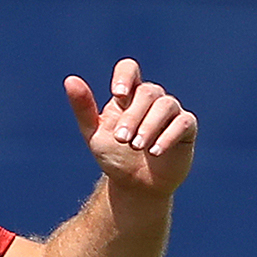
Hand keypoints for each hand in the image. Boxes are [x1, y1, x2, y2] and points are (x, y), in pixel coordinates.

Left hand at [64, 59, 196, 199]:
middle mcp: (152, 99)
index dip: (125, 77)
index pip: (129, 69)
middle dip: (133, 116)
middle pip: (147, 92)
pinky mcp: (186, 128)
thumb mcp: (94, 134)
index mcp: (129, 96)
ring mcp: (171, 112)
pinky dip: (168, 136)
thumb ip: (84, 109)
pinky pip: (183, 123)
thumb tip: (70, 80)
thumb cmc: (115, 157)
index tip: (119, 95)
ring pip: (165, 105)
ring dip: (149, 125)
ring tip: (136, 146)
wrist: (136, 187)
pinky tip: (155, 152)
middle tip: (121, 139)